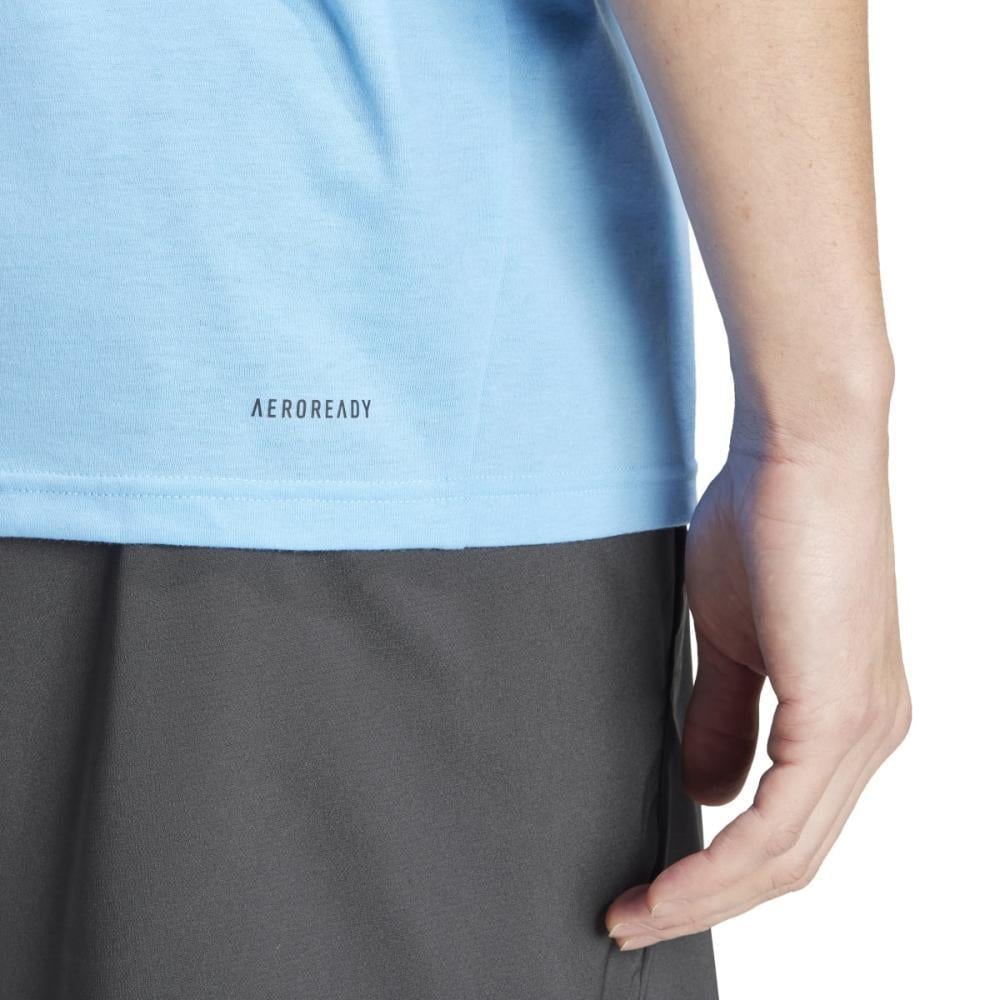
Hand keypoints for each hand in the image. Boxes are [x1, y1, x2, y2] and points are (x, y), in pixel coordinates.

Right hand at [605, 440, 910, 949]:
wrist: (800, 451)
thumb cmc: (766, 524)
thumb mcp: (732, 638)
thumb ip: (724, 716)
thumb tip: (708, 790)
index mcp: (846, 716)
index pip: (787, 825)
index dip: (719, 872)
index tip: (649, 890)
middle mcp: (871, 734)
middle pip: (792, 859)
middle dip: (708, 902)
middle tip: (633, 919)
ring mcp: (863, 728)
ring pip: (788, 854)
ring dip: (707, 896)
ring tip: (636, 912)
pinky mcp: (841, 714)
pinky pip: (781, 822)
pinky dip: (721, 865)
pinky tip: (671, 884)